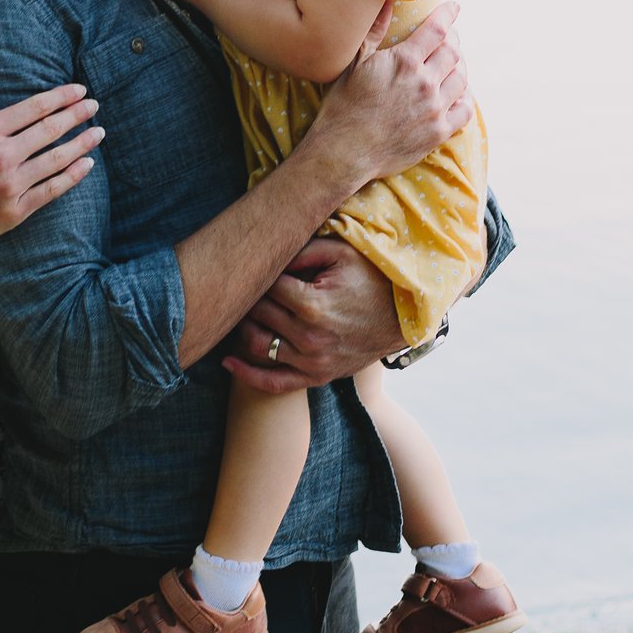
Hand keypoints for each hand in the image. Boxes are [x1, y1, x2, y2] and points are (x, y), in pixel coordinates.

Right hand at [0, 60, 102, 250]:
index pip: (35, 108)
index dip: (61, 97)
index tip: (80, 90)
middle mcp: (0, 156)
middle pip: (50, 130)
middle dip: (77, 115)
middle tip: (95, 105)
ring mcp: (9, 185)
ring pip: (57, 160)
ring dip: (82, 143)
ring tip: (99, 133)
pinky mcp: (15, 211)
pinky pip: (52, 190)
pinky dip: (73, 176)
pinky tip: (87, 164)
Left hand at [221, 238, 403, 392]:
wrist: (404, 318)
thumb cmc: (373, 279)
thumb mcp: (342, 253)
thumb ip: (303, 249)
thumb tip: (269, 249)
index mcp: (313, 305)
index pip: (266, 288)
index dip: (260, 274)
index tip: (257, 265)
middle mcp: (309, 337)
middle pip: (258, 315)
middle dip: (250, 298)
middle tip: (244, 285)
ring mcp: (313, 361)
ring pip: (258, 346)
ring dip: (244, 328)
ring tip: (241, 313)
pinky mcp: (317, 376)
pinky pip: (274, 383)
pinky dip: (247, 375)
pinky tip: (228, 363)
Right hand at [301, 0, 471, 184]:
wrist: (344, 152)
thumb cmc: (344, 106)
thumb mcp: (353, 64)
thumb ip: (374, 31)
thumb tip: (386, 1)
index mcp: (405, 62)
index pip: (437, 30)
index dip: (448, 14)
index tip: (454, 7)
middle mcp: (425, 83)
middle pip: (453, 52)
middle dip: (453, 39)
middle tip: (448, 37)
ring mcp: (435, 109)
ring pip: (462, 78)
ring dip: (459, 66)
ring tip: (451, 63)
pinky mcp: (439, 132)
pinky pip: (465, 109)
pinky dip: (465, 97)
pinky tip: (457, 93)